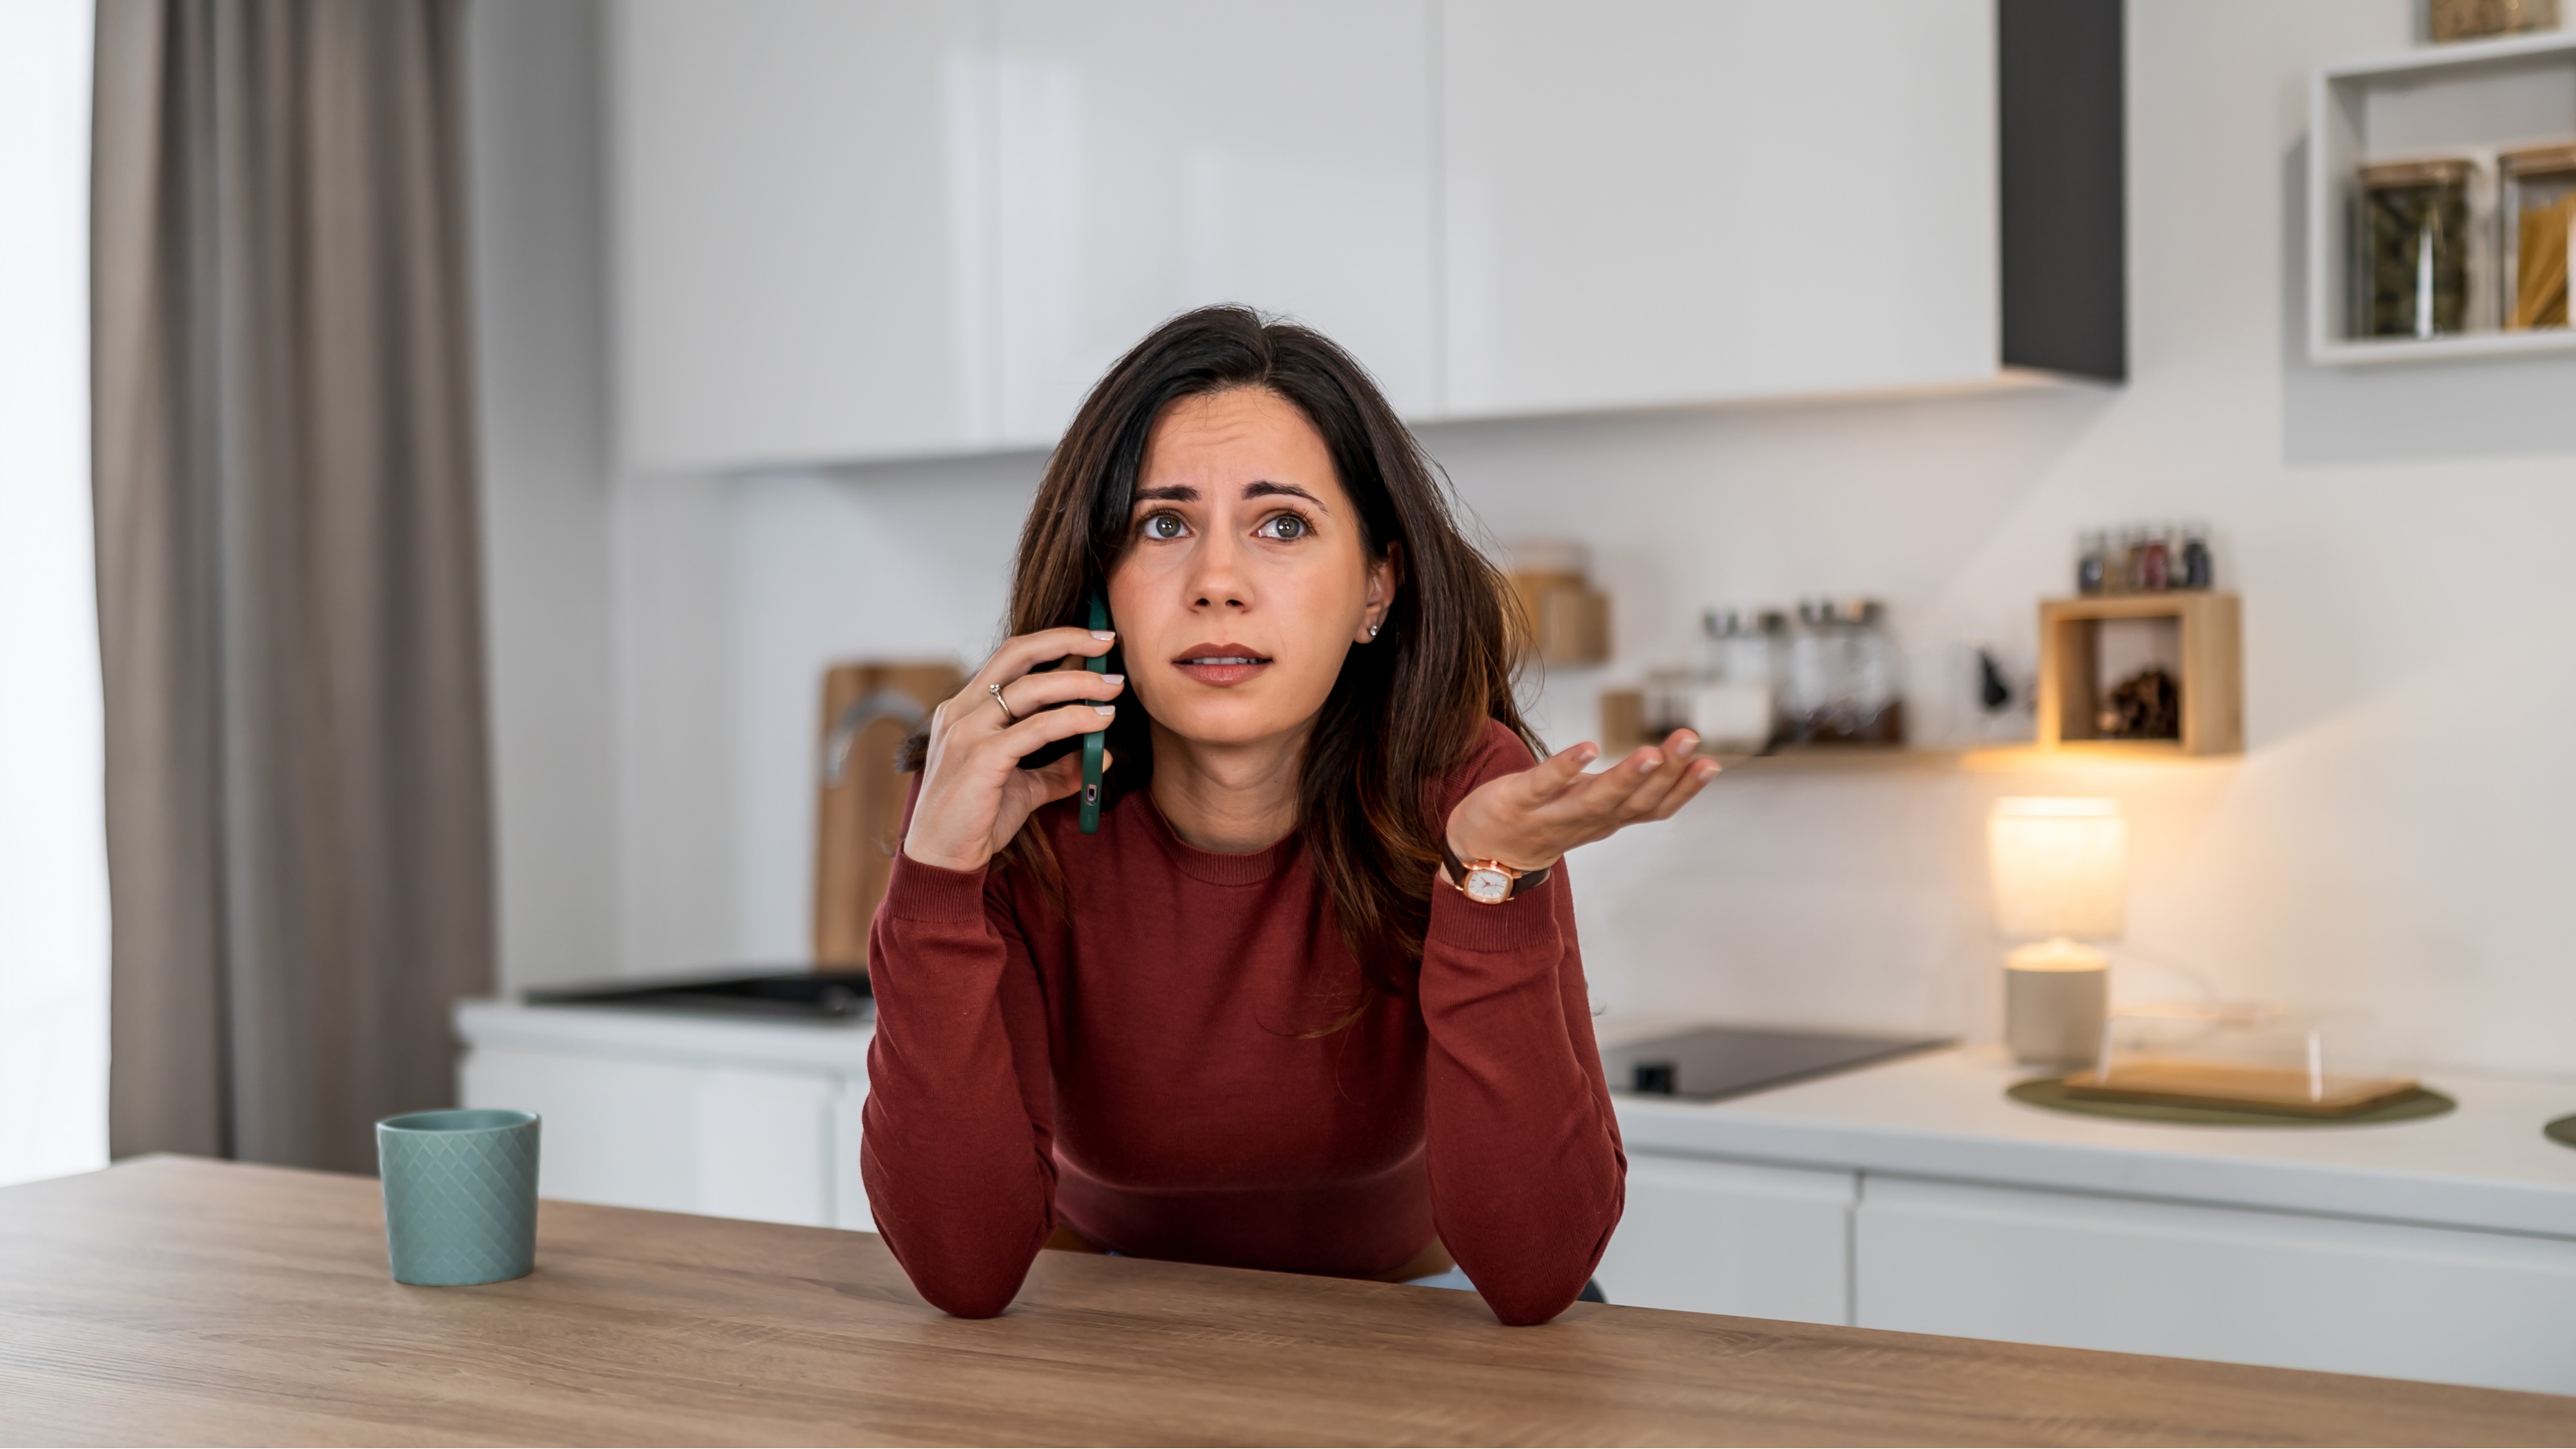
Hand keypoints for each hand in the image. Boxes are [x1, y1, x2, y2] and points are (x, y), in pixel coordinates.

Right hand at [902, 627, 1124, 871]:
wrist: (941, 862)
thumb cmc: (975, 822)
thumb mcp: (1023, 789)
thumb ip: (1057, 770)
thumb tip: (1101, 756)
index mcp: (963, 710)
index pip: (1010, 657)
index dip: (1052, 641)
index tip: (1092, 641)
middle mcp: (960, 712)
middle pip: (1017, 653)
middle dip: (1067, 639)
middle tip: (1108, 642)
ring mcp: (967, 733)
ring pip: (1031, 688)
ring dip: (1080, 683)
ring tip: (1114, 687)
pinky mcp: (981, 758)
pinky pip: (1037, 729)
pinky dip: (1073, 720)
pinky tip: (1099, 721)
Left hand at [1442, 729, 1718, 875]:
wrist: (1483, 853)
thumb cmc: (1546, 820)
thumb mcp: (1595, 808)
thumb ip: (1632, 790)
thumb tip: (1680, 762)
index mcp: (1608, 819)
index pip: (1654, 808)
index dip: (1684, 789)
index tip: (1712, 763)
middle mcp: (1586, 820)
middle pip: (1632, 800)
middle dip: (1666, 771)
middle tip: (1689, 739)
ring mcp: (1552, 814)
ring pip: (1595, 799)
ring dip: (1625, 776)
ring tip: (1652, 752)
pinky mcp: (1517, 801)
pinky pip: (1544, 785)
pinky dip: (1566, 768)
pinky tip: (1588, 748)